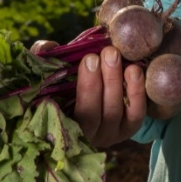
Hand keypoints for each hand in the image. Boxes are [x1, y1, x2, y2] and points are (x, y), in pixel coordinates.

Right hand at [31, 40, 146, 147]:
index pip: (67, 114)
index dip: (81, 89)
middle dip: (97, 82)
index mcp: (62, 123)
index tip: (87, 60)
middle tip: (105, 54)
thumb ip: (44, 59)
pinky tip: (134, 70)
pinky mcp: (130, 128)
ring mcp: (110, 134)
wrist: (97, 88)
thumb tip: (49, 46)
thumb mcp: (53, 71)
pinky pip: (136, 114)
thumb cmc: (68, 80)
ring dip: (116, 82)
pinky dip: (136, 92)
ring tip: (115, 56)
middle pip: (93, 114)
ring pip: (114, 113)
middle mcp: (86, 135)